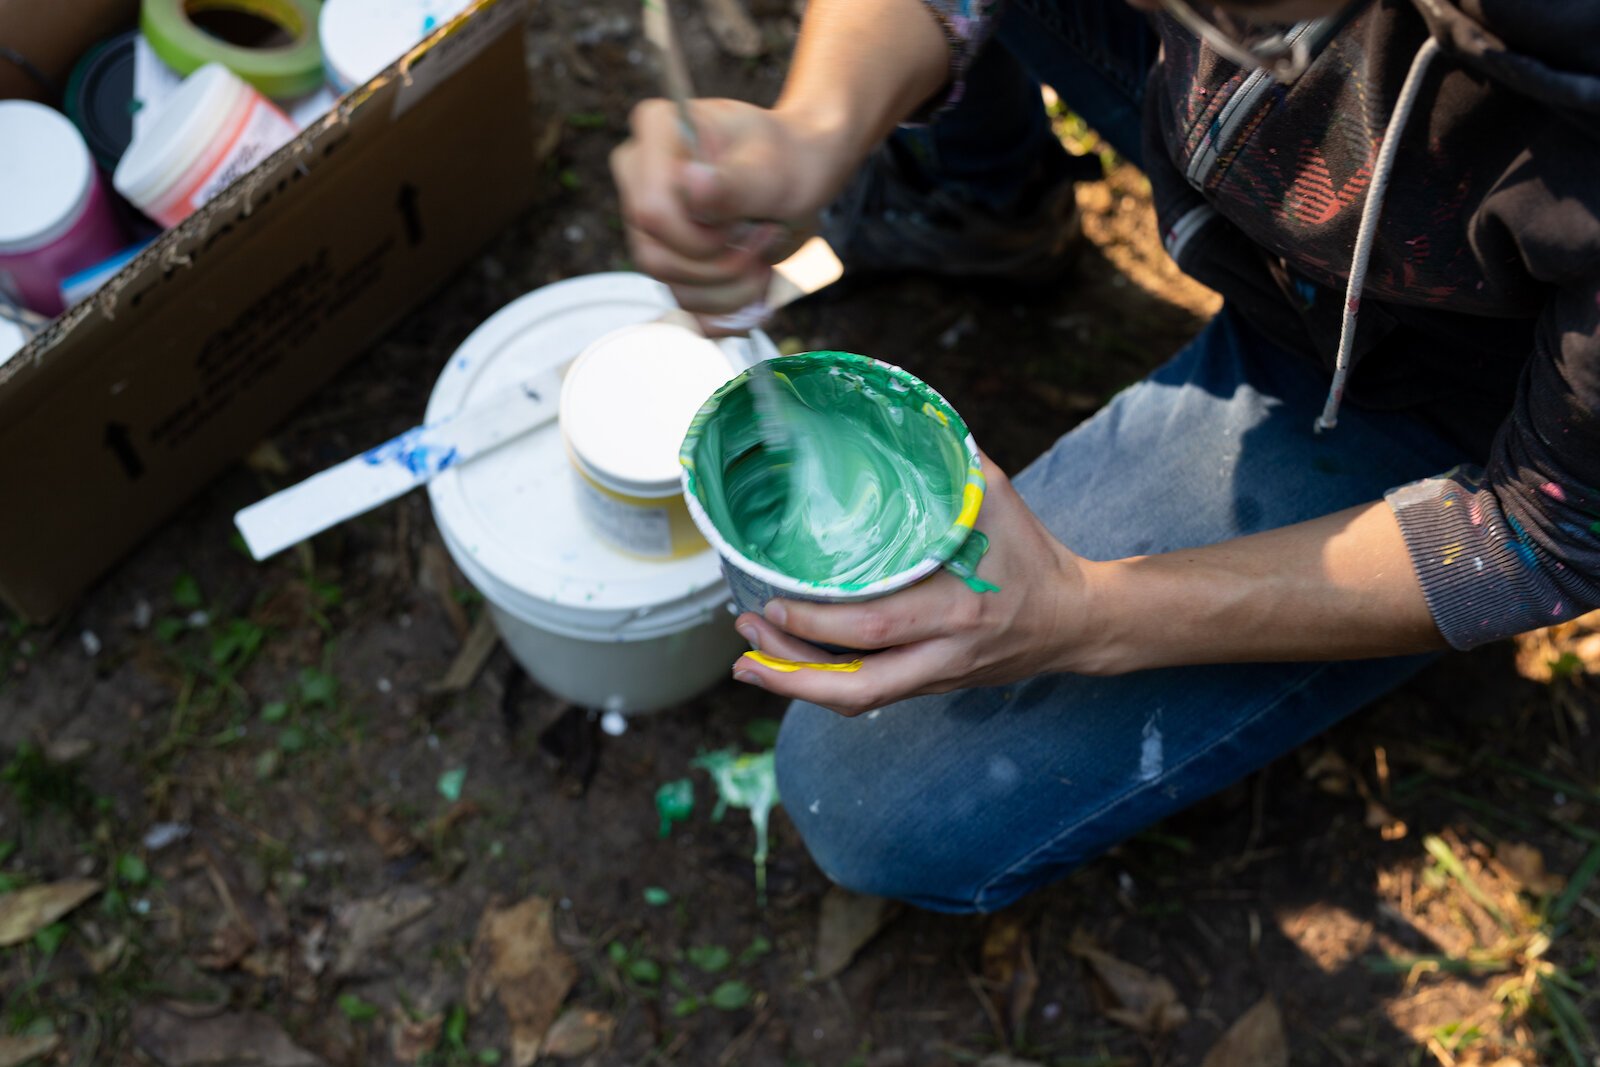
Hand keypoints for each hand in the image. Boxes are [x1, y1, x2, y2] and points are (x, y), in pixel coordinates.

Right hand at [610, 98, 843, 319]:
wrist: (804, 176)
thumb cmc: (790, 160)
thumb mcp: (773, 170)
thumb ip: (735, 182)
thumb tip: (691, 184)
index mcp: (657, 132)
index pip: (651, 212)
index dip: (701, 238)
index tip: (748, 223)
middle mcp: (641, 176)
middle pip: (657, 257)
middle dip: (722, 265)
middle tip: (766, 238)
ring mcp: (650, 222)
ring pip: (673, 286)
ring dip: (732, 288)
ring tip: (764, 259)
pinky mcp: (669, 256)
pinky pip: (686, 304)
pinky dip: (728, 306)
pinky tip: (755, 284)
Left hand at [730, 457, 1093, 715]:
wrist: (1077, 621)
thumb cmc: (1032, 551)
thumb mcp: (996, 495)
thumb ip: (946, 461)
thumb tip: (897, 412)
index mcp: (959, 606)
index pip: (877, 625)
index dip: (818, 623)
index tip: (774, 598)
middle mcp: (945, 652)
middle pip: (858, 683)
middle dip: (791, 665)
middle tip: (746, 629)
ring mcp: (937, 677)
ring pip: (859, 699)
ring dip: (798, 684)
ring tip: (749, 659)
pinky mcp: (932, 686)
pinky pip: (870, 695)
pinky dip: (823, 684)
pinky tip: (788, 667)